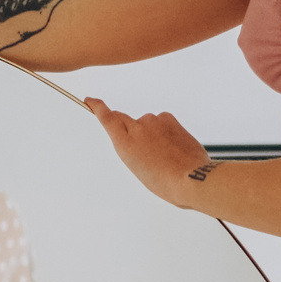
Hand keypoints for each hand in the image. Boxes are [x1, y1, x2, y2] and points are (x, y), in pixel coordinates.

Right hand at [84, 98, 213, 207]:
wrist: (190, 177)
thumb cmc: (164, 181)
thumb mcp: (138, 169)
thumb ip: (132, 149)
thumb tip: (140, 137)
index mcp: (124, 144)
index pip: (107, 118)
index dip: (97, 106)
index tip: (90, 100)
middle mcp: (136, 128)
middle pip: (124, 119)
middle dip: (127, 129)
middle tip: (139, 145)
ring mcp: (153, 121)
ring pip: (146, 123)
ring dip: (151, 134)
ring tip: (163, 154)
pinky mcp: (169, 118)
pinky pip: (161, 122)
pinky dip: (164, 131)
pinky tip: (172, 146)